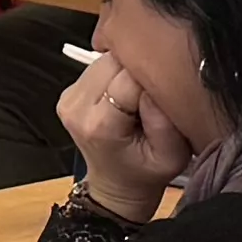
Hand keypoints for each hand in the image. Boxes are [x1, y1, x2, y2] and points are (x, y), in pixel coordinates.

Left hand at [62, 51, 181, 220]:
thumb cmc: (145, 171)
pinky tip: (127, 94)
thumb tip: (157, 83)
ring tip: (141, 95)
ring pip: (107, 58)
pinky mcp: (70, 92)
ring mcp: (69, 99)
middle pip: (115, 60)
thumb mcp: (172, 156)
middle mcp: (77, 108)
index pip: (128, 77)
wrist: (117, 184)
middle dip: (140, 68)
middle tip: (156, 90)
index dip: (153, 74)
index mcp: (100, 125)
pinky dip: (117, 73)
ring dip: (128, 69)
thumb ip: (166, 120)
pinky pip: (99, 65)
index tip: (167, 86)